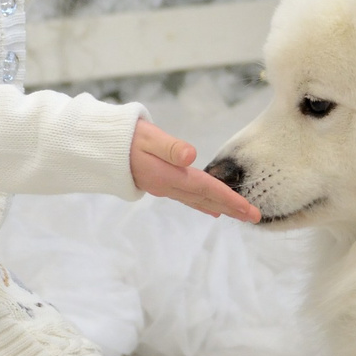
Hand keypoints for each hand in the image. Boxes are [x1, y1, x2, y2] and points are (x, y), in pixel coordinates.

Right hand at [130, 119, 259, 221]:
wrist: (100, 146)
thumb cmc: (125, 137)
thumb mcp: (147, 137)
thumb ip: (169, 147)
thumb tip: (191, 156)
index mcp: (168, 176)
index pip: (206, 189)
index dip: (229, 199)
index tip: (250, 210)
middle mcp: (168, 186)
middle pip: (206, 199)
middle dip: (232, 208)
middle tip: (256, 218)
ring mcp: (163, 187)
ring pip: (198, 200)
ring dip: (220, 207)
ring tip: (239, 215)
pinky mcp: (160, 183)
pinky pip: (188, 198)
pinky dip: (203, 203)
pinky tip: (211, 208)